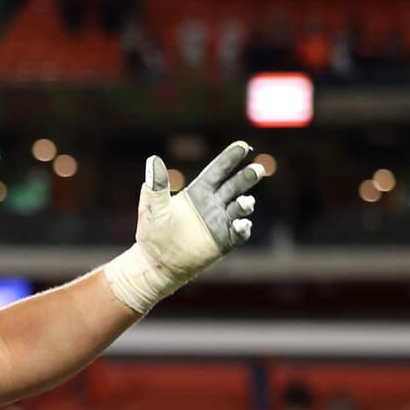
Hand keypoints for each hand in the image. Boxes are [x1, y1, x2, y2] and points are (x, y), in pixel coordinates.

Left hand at [105, 141, 264, 312]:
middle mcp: (213, 204)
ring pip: (240, 208)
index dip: (230, 158)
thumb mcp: (153, 207)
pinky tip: (241, 224)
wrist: (156, 263)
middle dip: (247, 177)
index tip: (244, 146)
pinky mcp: (224, 241)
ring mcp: (221, 222)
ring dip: (246, 203)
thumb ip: (156, 185)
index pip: (217, 171)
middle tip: (257, 169)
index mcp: (198, 192)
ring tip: (244, 203)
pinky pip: (240, 232)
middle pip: (235, 186)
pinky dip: (243, 227)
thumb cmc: (153, 233)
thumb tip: (153, 159)